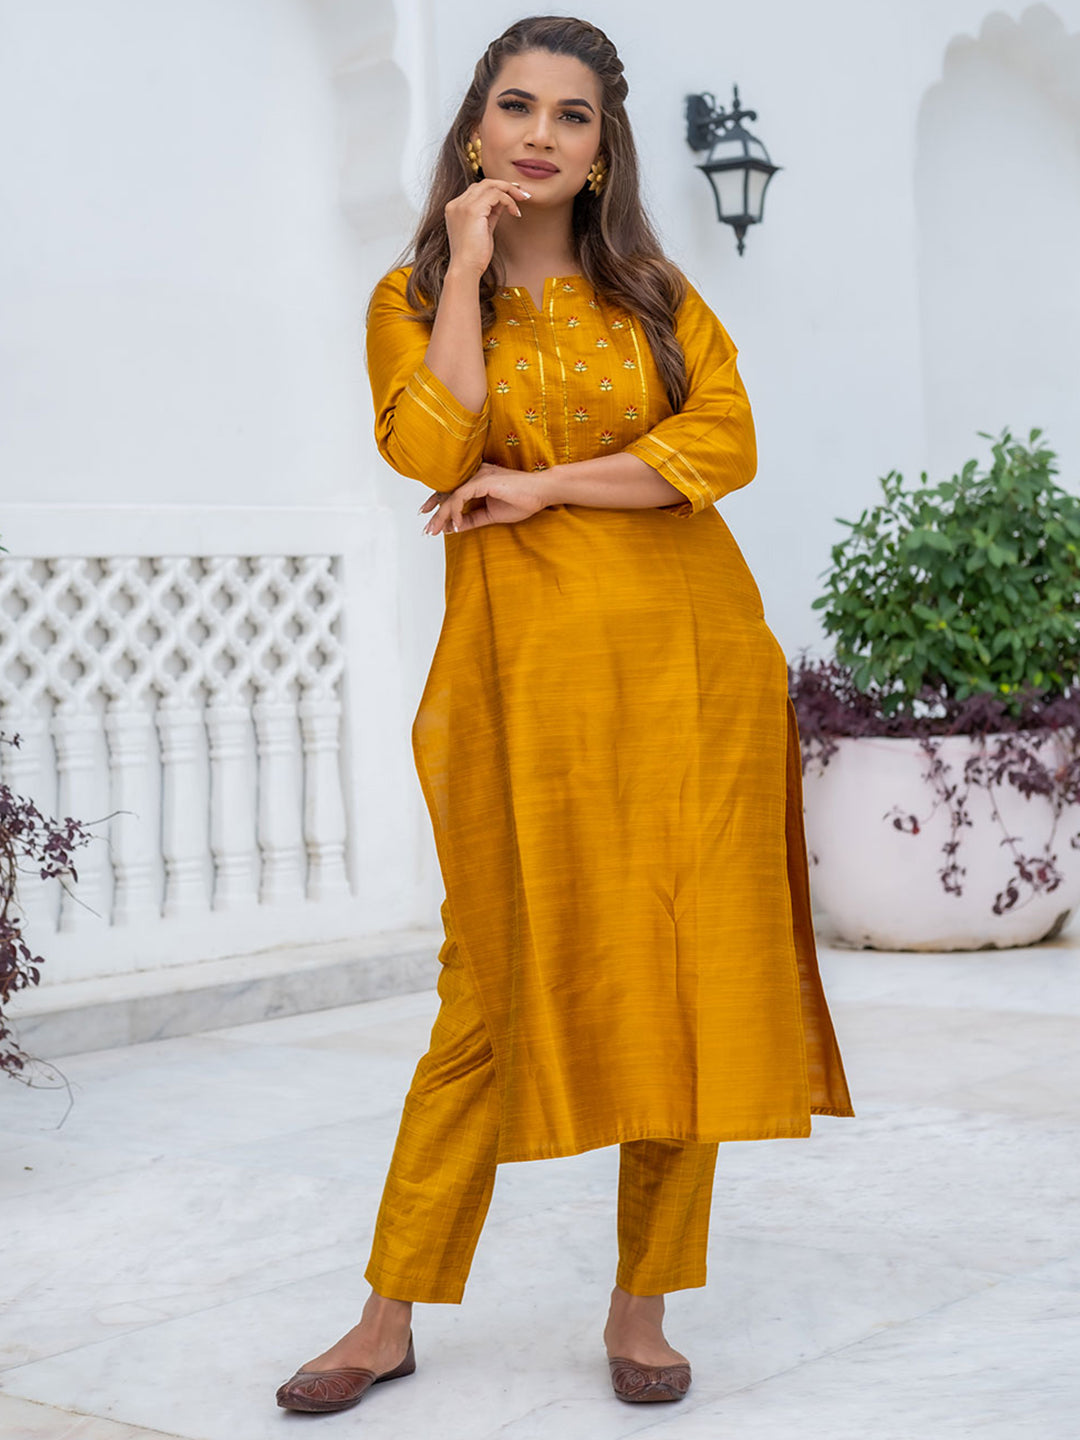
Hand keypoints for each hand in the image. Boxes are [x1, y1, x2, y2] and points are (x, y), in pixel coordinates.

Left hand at [420, 463, 554, 534]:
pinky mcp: (482, 480)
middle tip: (427, 529)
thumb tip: (454, 526)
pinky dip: (455, 512)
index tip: (428, 519)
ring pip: (451, 496)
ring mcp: (477, 476)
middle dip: (434, 512)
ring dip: (441, 515)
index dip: (437, 504)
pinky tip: (455, 526)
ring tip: (435, 530)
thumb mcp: (491, 515)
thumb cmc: (523, 500)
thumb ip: (472, 519)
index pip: (451, 491)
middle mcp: (474, 475)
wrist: (542, 492)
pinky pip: (460, 497)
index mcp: (476, 480)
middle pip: (447, 492)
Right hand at [443, 178, 531, 276]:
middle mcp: (457, 204)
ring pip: (490, 185)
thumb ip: (490, 213)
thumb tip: (503, 202)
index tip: (512, 195)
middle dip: (505, 186)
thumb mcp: (484, 229)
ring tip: (522, 200)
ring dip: (509, 191)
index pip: (477, 190)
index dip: (496, 189)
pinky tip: (515, 212)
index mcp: (456, 208)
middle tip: (521, 194)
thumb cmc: (474, 257)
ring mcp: (463, 205)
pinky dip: (509, 201)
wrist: (465, 269)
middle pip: (483, 183)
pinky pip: (496, 195)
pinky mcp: (473, 210)